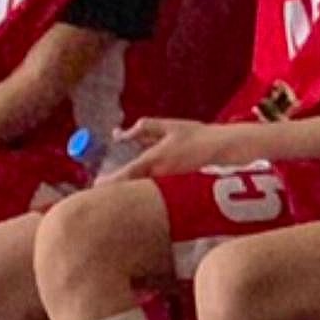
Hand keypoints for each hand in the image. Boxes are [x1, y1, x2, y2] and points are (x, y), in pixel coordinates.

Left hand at [105, 118, 244, 181]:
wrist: (224, 150)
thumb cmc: (197, 136)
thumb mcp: (168, 126)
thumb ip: (142, 128)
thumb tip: (118, 134)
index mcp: (155, 160)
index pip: (125, 175)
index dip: (108, 183)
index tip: (95, 186)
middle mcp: (159, 177)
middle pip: (130, 189)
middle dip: (116, 190)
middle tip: (101, 189)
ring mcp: (167, 187)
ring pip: (142, 191)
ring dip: (129, 190)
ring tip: (117, 190)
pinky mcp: (175, 191)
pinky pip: (154, 192)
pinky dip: (144, 191)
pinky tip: (140, 189)